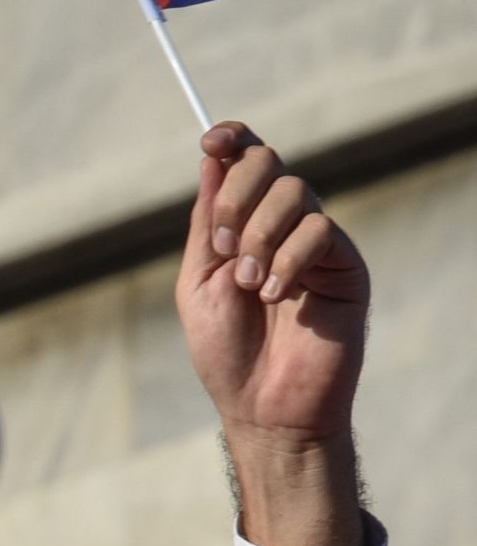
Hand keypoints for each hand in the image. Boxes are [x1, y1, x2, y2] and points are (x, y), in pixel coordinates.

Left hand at [177, 122, 369, 545]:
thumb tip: (212, 157)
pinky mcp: (345, 265)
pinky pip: (319, 230)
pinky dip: (289, 258)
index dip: (232, 139)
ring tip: (250, 284)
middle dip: (237, 197)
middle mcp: (281, 225)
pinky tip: (277, 295)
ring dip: (260, 235)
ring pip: (296, 192)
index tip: (210, 141)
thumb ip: (207, 222)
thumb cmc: (226, 352)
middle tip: (224, 247)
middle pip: (268, 163)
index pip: (245, 160)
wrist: (262, 406)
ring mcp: (316, 243)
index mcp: (243, 224)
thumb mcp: (199, 281)